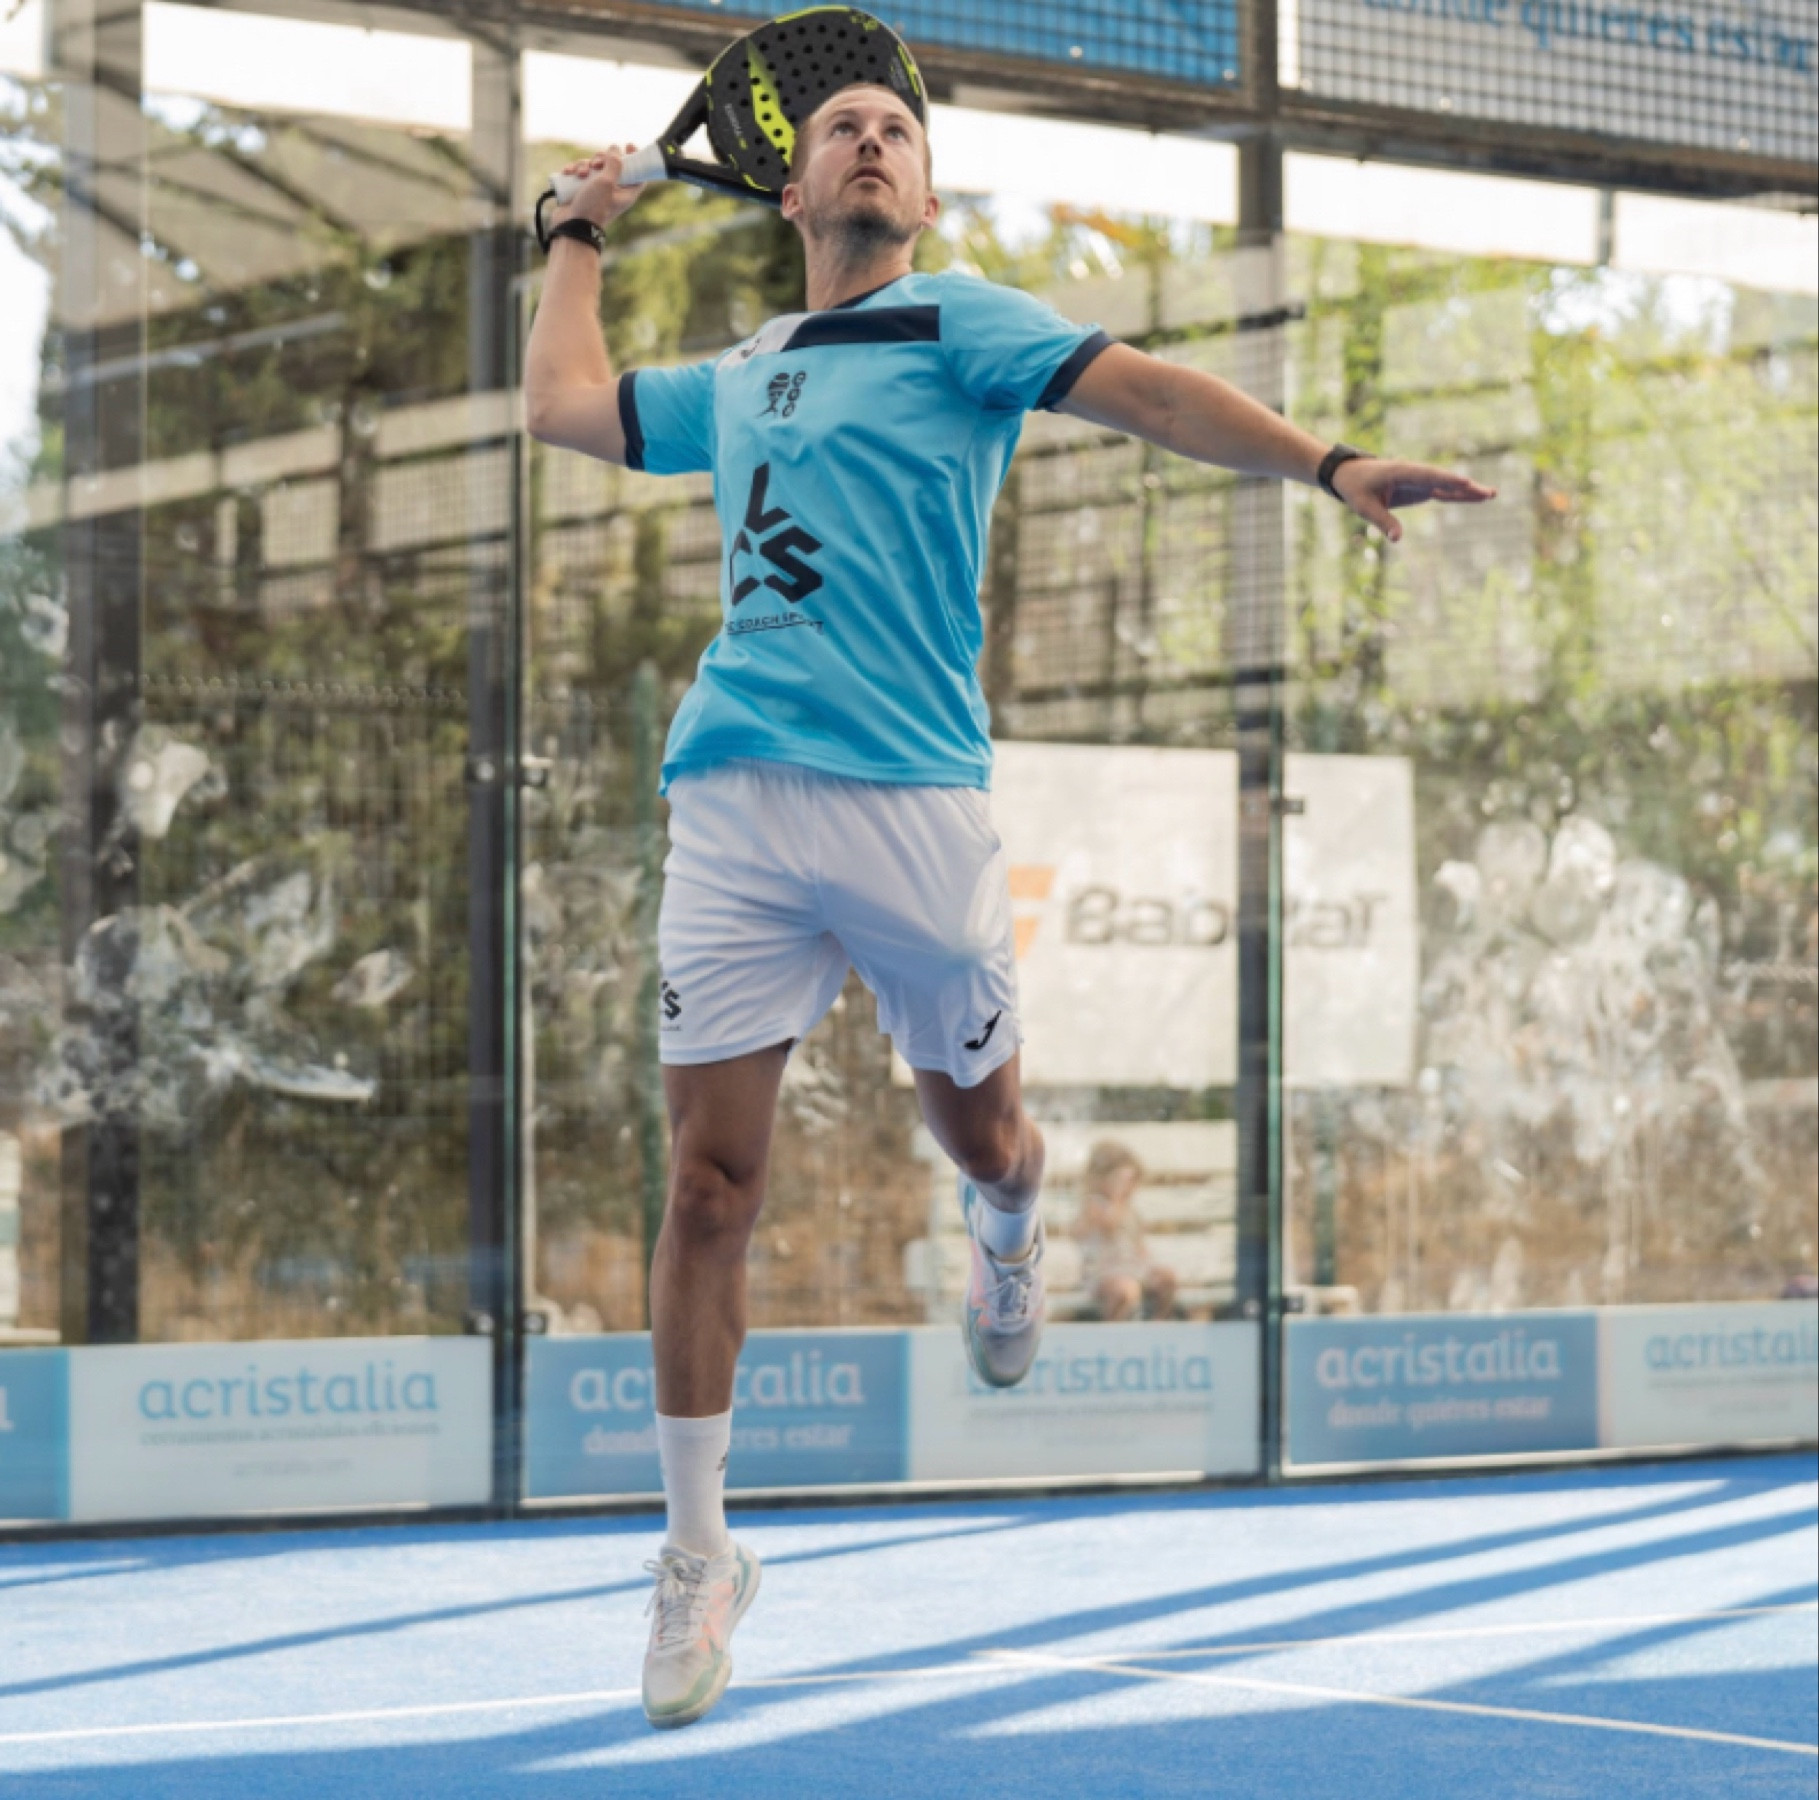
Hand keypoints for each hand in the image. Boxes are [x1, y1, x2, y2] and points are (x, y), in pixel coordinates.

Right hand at [554, 145, 645, 231]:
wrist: (572, 226)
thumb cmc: (593, 207)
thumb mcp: (607, 182)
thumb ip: (614, 164)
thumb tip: (616, 149)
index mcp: (626, 192)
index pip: (637, 173)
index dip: (635, 158)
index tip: (629, 145)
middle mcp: (612, 191)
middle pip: (612, 164)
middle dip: (602, 158)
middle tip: (597, 164)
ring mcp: (596, 190)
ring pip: (592, 166)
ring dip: (584, 164)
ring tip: (579, 174)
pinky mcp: (581, 190)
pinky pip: (579, 172)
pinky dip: (573, 170)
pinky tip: (568, 172)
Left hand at [1333, 457, 1495, 542]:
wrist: (1350, 475)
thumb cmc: (1356, 488)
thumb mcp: (1364, 507)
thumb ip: (1382, 521)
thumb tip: (1397, 539)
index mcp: (1401, 472)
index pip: (1427, 476)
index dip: (1445, 479)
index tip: (1464, 482)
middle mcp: (1415, 474)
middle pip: (1444, 480)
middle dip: (1466, 486)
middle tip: (1488, 492)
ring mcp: (1421, 481)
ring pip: (1448, 486)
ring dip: (1469, 491)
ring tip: (1492, 494)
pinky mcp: (1422, 489)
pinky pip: (1444, 493)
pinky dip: (1459, 496)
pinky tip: (1477, 498)